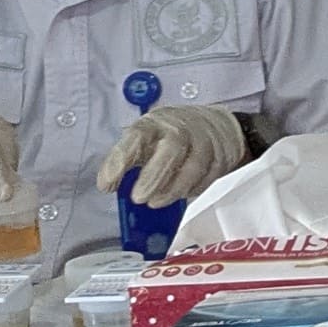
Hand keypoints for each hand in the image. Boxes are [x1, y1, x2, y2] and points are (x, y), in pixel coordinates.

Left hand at [95, 101, 250, 208]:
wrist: (217, 127)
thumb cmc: (171, 137)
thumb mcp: (146, 139)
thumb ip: (128, 158)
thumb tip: (108, 185)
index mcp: (154, 124)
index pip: (136, 136)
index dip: (121, 160)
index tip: (106, 184)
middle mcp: (181, 129)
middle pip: (172, 148)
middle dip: (153, 176)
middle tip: (138, 198)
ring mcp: (204, 143)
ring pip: (193, 166)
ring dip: (173, 189)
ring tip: (155, 202)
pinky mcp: (221, 159)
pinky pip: (208, 178)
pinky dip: (193, 190)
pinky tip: (180, 195)